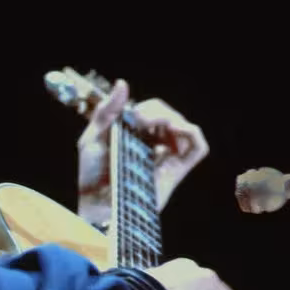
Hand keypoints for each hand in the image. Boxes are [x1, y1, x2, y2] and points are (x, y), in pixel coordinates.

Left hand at [76, 79, 209, 225]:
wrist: (98, 207)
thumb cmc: (91, 177)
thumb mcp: (92, 137)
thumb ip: (106, 111)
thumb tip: (123, 83)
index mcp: (136, 136)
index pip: (153, 111)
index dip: (147, 107)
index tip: (132, 116)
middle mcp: (155, 145)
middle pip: (169, 116)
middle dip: (157, 111)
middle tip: (139, 120)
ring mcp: (167, 157)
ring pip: (184, 127)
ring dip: (171, 118)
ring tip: (153, 124)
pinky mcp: (177, 171)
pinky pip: (198, 147)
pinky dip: (191, 133)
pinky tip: (174, 129)